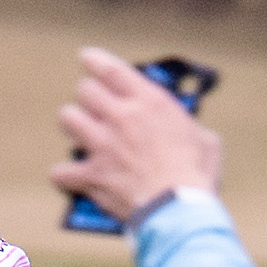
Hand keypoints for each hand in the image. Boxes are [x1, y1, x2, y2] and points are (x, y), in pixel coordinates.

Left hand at [53, 47, 223, 223]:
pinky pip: (61, 171)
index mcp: (150, 102)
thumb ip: (187, 129)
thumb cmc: (198, 175)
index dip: (95, 60)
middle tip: (95, 108)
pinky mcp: (91, 174)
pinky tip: (74, 178)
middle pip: (85, 90)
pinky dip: (67, 176)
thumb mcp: (204, 140)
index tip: (86, 57)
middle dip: (88, 97)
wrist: (179, 209)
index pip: (111, 69)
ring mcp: (102, 145)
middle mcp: (121, 117)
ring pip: (67, 118)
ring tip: (83, 134)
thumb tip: (188, 134)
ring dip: (74, 125)